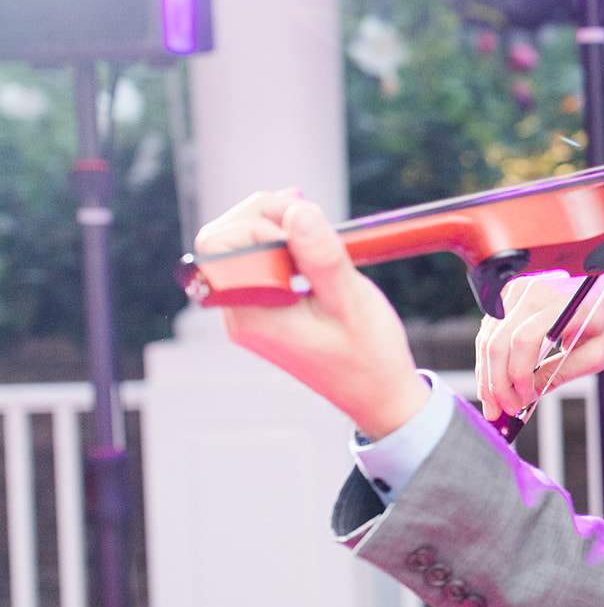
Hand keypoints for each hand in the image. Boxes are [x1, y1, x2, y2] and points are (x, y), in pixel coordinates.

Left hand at [194, 189, 429, 439]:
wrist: (378, 394)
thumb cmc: (369, 357)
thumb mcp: (352, 303)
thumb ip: (321, 257)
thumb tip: (297, 212)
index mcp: (254, 315)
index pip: (221, 246)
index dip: (258, 220)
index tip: (305, 223)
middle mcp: (241, 315)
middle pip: (222, 242)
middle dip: (262, 216)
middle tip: (307, 213)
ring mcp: (250, 313)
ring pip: (238, 248)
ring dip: (274, 226)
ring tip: (313, 224)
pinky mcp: (265, 310)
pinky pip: (256, 264)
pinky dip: (280, 242)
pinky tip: (309, 236)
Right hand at [475, 271, 603, 421]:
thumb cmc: (602, 323)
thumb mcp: (594, 356)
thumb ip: (561, 374)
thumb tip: (527, 396)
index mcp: (562, 305)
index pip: (525, 340)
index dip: (517, 373)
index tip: (522, 397)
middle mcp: (536, 292)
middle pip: (499, 342)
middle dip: (496, 382)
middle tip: (501, 410)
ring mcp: (518, 290)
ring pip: (488, 339)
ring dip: (486, 375)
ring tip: (494, 402)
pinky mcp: (508, 295)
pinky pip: (488, 332)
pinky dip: (487, 360)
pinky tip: (493, 381)